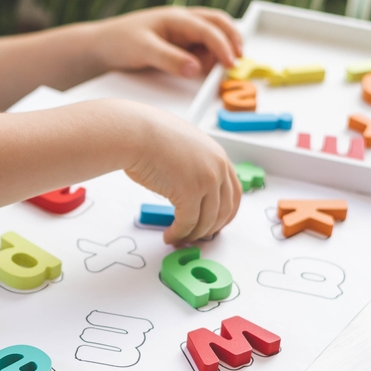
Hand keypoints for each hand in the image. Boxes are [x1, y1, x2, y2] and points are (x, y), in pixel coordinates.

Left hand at [94, 6, 242, 77]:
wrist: (101, 46)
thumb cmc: (119, 41)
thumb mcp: (143, 50)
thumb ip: (170, 59)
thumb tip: (196, 68)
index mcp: (176, 17)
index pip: (208, 28)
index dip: (223, 45)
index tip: (231, 63)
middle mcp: (183, 21)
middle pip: (218, 23)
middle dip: (233, 39)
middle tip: (239, 60)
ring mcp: (183, 32)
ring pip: (213, 35)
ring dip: (222, 48)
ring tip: (223, 68)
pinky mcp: (180, 45)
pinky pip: (203, 48)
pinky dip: (211, 56)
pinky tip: (207, 69)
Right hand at [120, 101, 241, 243]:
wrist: (136, 132)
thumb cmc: (150, 135)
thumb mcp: (185, 146)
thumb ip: (196, 165)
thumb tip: (191, 188)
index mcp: (218, 156)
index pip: (234, 193)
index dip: (226, 213)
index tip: (217, 224)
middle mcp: (217, 169)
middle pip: (224, 211)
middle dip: (210, 228)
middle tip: (198, 236)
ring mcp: (206, 182)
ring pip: (207, 221)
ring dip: (193, 234)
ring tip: (179, 238)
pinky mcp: (190, 194)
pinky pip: (187, 223)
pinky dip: (179, 234)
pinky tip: (169, 235)